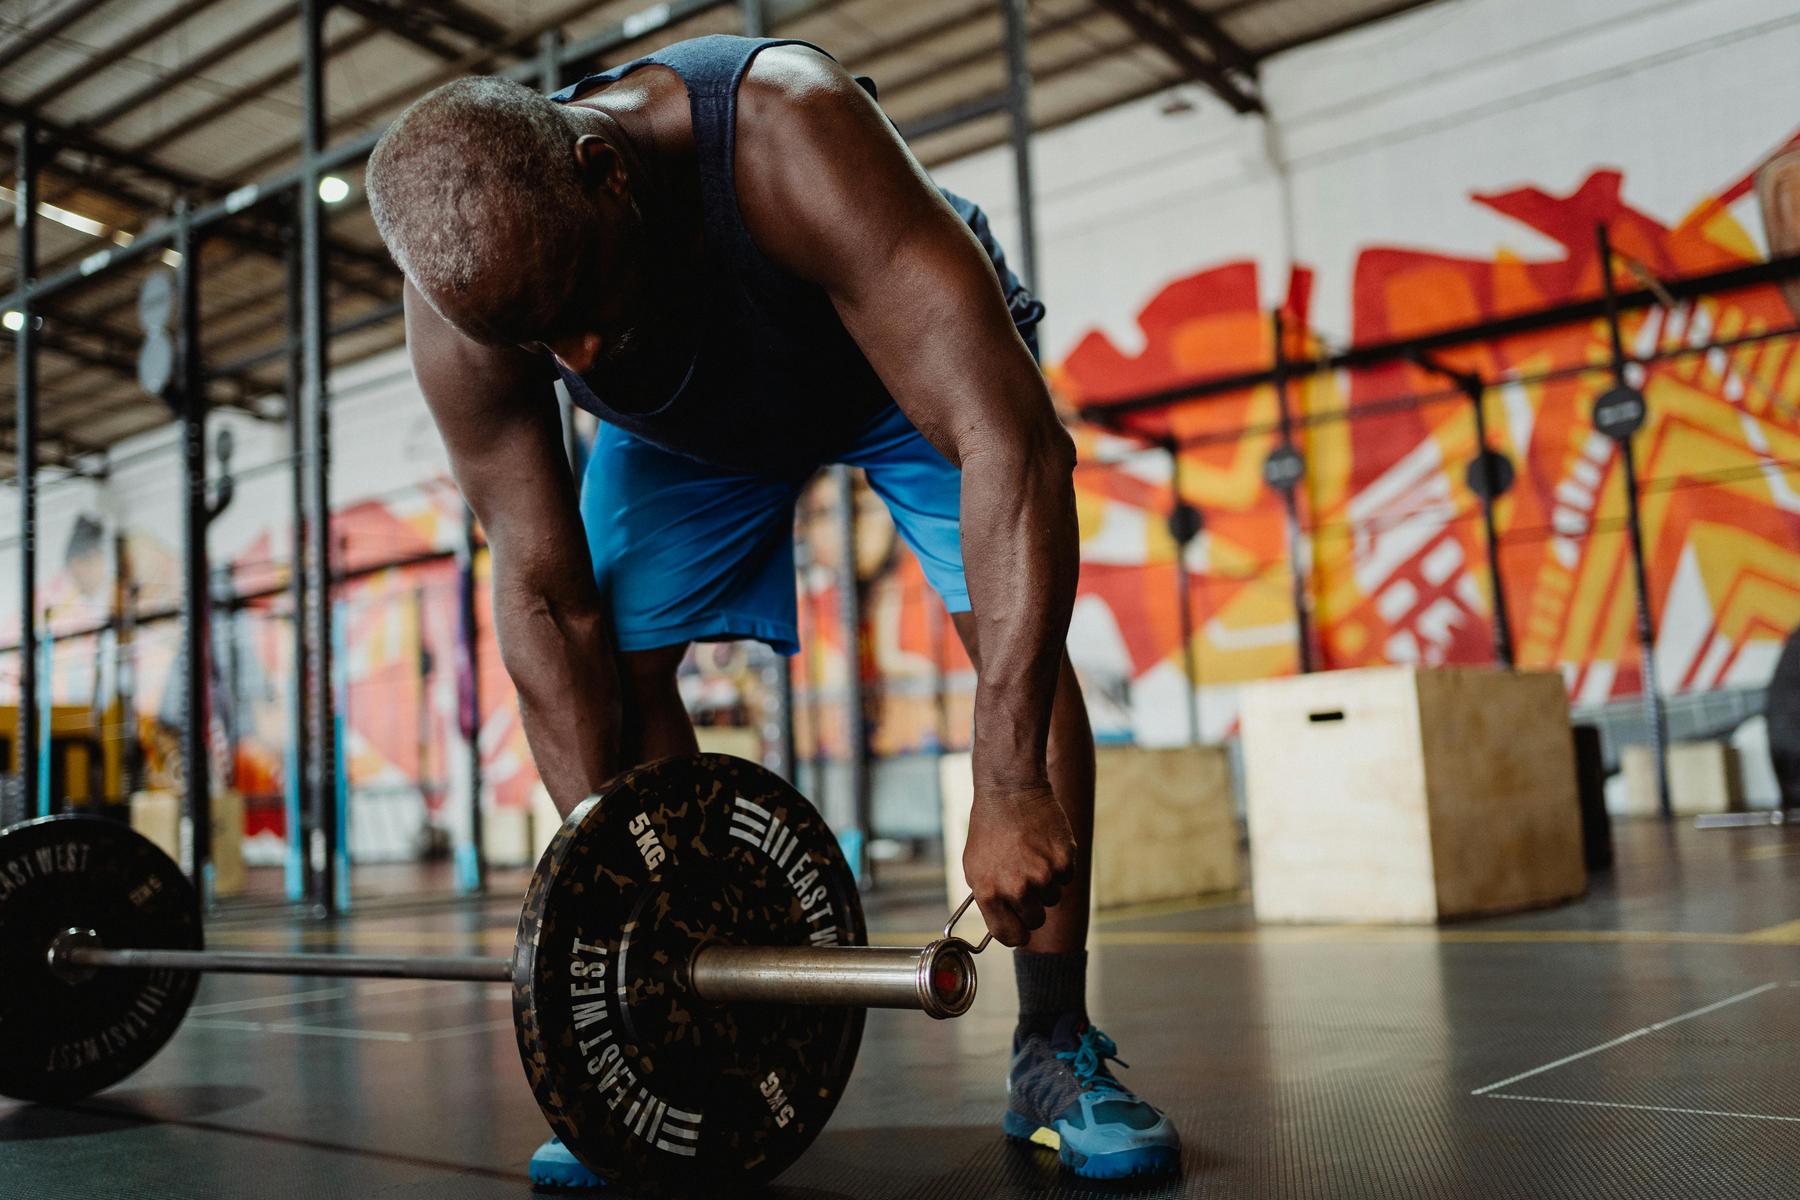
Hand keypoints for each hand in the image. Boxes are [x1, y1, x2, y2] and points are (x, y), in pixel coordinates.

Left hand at [962, 783, 1076, 946]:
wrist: (1010, 792)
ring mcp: (1043, 875)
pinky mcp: (1064, 860)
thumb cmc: (989, 830)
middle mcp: (1017, 888)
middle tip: (1026, 884)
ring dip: (1046, 885)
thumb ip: (989, 899)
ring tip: (1031, 857)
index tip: (1019, 928)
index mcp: (990, 893)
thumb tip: (1004, 925)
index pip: (1010, 936)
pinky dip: (1059, 867)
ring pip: (1053, 899)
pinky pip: (1066, 878)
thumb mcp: (975, 868)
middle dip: (1032, 907)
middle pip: (1036, 921)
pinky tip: (1044, 847)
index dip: (1016, 933)